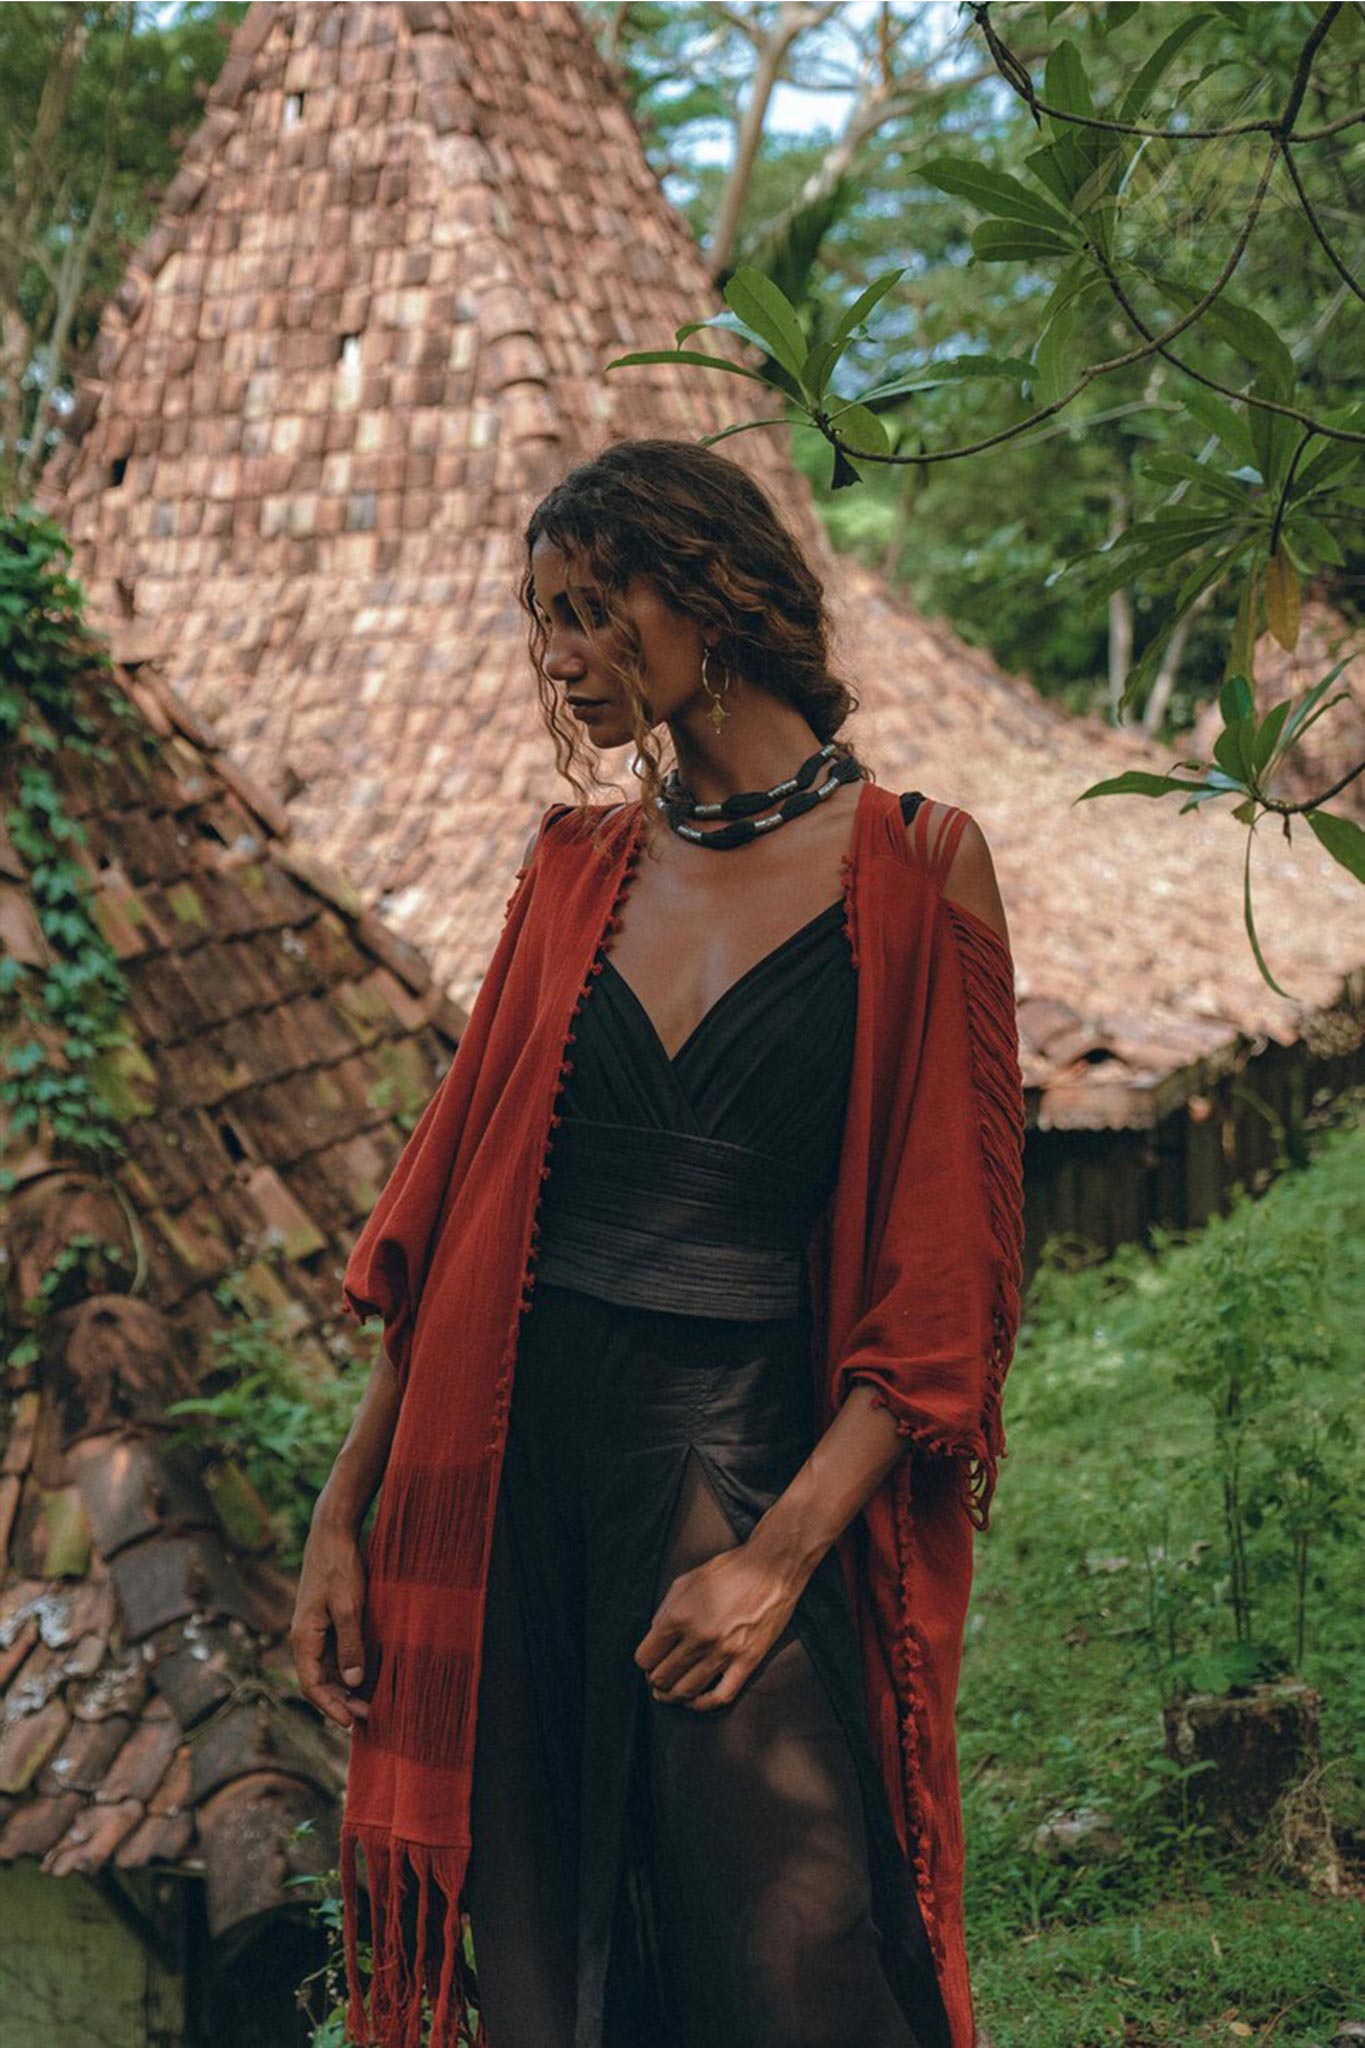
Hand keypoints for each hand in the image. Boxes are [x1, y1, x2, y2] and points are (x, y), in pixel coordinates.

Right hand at [291, 1512, 371, 1731]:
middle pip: (318, 1680)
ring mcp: (314, 1628)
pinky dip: (347, 1667)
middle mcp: (304, 1637)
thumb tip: (352, 1682)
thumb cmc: (339, 1567)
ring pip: (326, 1668)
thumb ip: (350, 1645)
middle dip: (340, 1701)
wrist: (333, 1533)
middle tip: (368, 1715)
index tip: (350, 1723)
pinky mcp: (325, 1619)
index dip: (330, 1707)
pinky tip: (366, 1673)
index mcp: (303, 1637)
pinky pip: (333, 1652)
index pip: (311, 1685)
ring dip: (344, 1686)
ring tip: (369, 1700)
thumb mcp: (349, 1607)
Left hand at [633, 1538, 803, 1711]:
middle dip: (656, 1680)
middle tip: (660, 1677)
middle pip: (662, 1678)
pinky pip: (719, 1696)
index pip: (645, 1658)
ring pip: (685, 1692)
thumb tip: (654, 1637)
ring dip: (673, 1696)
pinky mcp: (746, 1662)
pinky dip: (702, 1704)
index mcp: (679, 1616)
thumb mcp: (686, 1582)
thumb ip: (665, 1611)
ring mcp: (723, 1652)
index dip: (646, 1662)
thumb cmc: (728, 1571)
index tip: (652, 1661)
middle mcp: (698, 1637)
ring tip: (671, 1693)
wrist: (771, 1569)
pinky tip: (695, 1700)